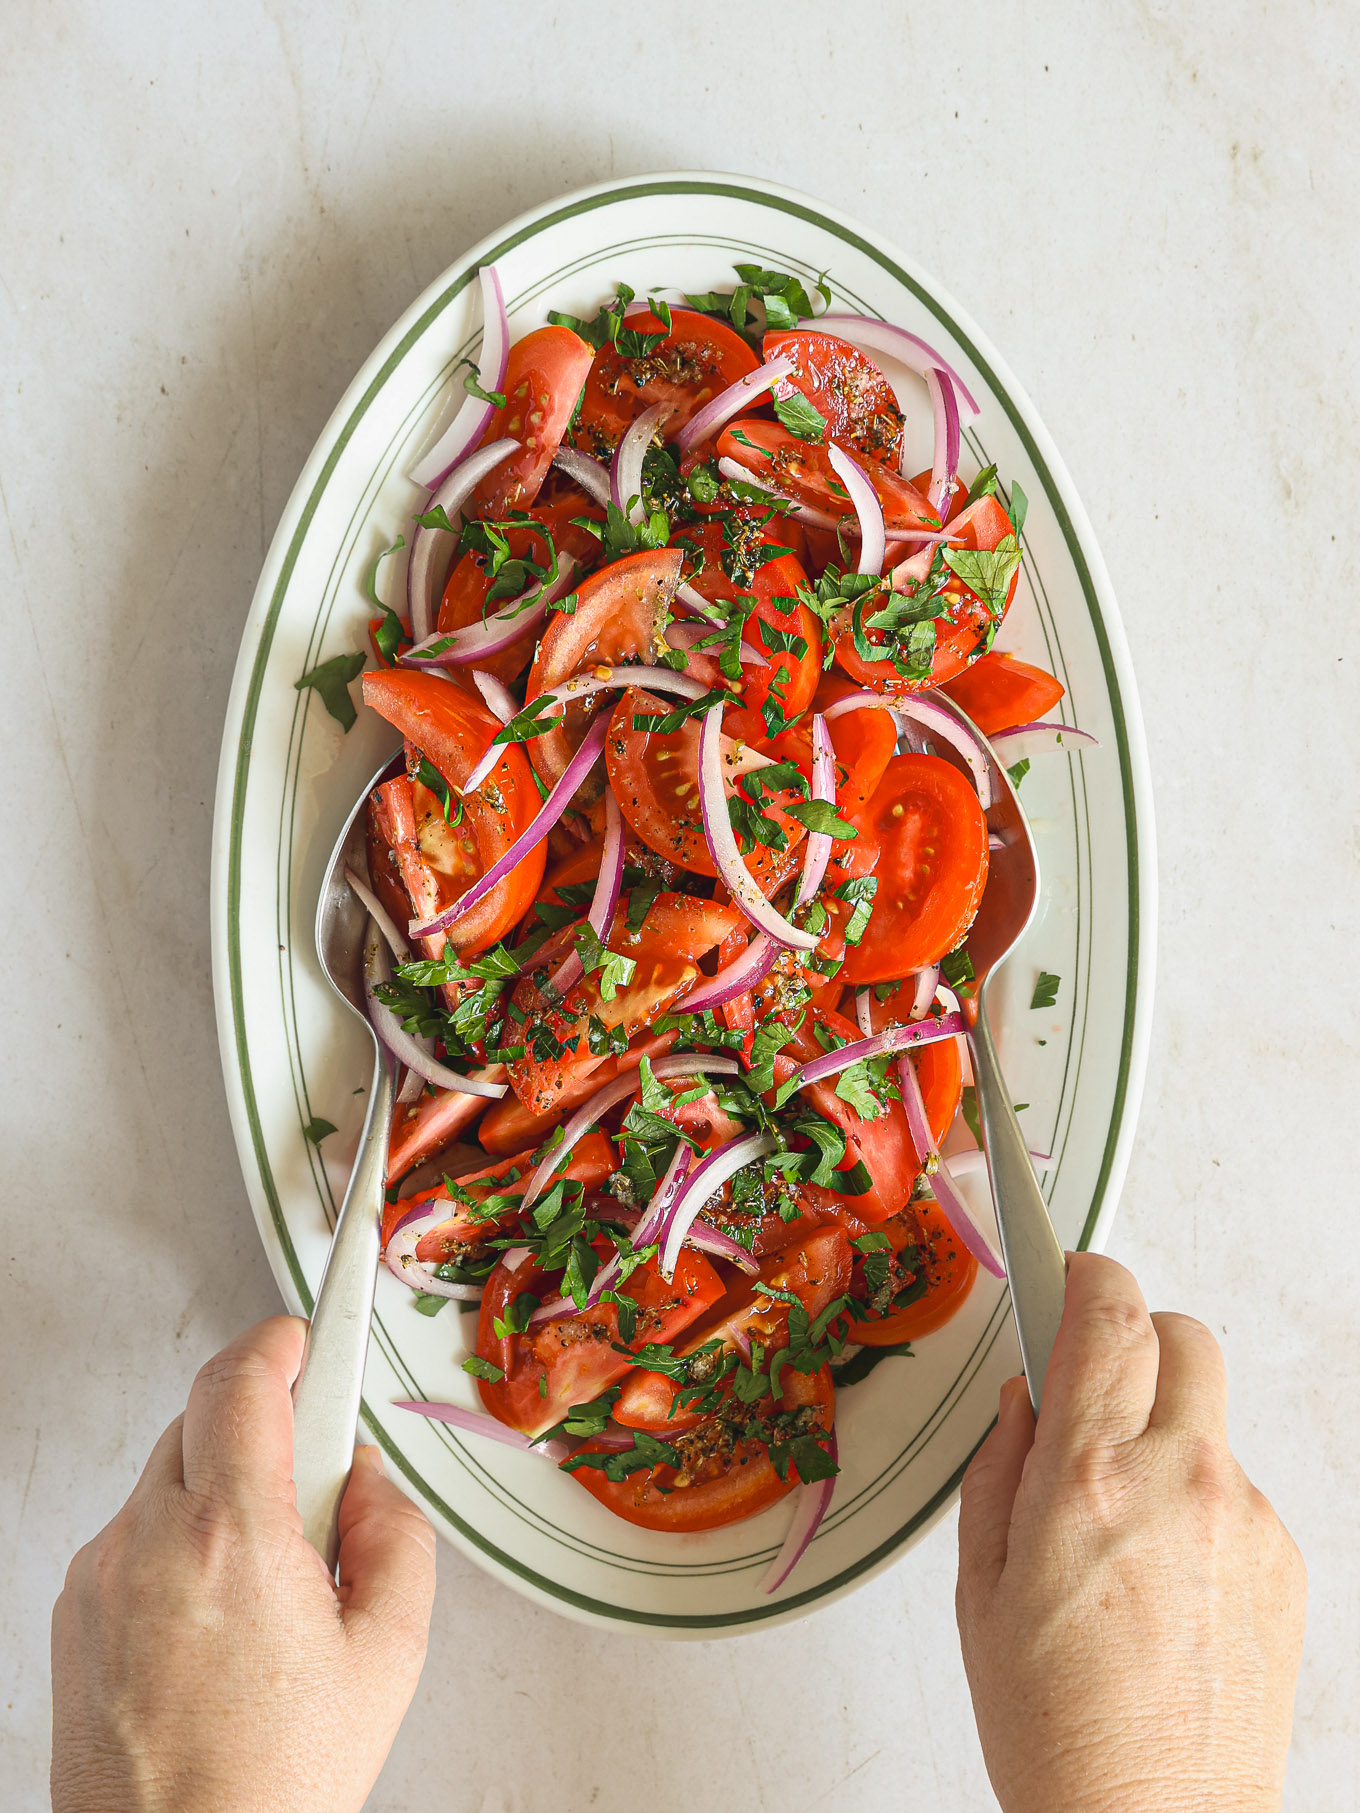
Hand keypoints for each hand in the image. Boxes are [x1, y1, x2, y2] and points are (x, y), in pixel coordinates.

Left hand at [51, 1317, 435, 1812]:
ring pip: (168, 1477)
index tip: (309, 1332)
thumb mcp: (387, 1655)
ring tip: (268, 1586)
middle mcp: (150, 1541)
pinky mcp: (75, 1612)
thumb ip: (393, 1535)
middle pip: (202, 1417)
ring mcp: (101, 1576)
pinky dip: (181, 1544)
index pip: (242, 1378)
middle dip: (265, 1426)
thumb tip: (365, 1482)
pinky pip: (136, 1535)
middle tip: (312, 1491)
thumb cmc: (268, 1788)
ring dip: (222, 1491)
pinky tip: (219, 1622)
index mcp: (232, 1536)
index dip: (283, 1340)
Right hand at [956, 1254, 1305, 1812]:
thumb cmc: (1059, 1731)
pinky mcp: (1285, 1565)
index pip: (1110, 1313)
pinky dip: (1198, 1500)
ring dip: (1165, 1430)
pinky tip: (1162, 1578)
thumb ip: (1001, 1470)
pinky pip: (1237, 1489)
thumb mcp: (980, 1590)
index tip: (1071, 1275)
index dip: (1088, 1274)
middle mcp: (1181, 1481)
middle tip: (1096, 1386)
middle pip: (1184, 1337)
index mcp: (1090, 1478)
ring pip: (1210, 1418)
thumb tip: (1026, 1403)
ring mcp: (1246, 1521)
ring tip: (1121, 1524)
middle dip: (1136, 1338)